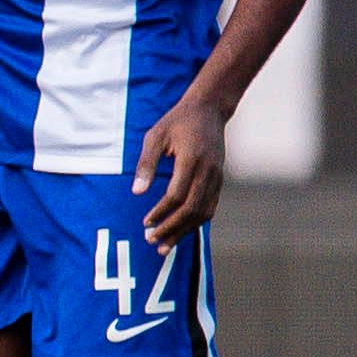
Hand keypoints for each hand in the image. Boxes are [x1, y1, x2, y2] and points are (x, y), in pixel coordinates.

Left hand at [133, 90, 231, 248]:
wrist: (209, 110)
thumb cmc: (177, 122)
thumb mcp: (155, 136)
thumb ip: (146, 164)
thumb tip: (137, 193)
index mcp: (192, 159)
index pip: (177, 194)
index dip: (161, 212)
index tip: (145, 223)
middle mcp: (208, 170)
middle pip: (192, 208)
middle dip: (172, 228)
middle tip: (152, 241)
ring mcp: (217, 176)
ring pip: (204, 211)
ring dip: (184, 231)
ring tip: (165, 246)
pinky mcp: (220, 179)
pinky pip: (210, 206)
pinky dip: (195, 222)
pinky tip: (181, 231)